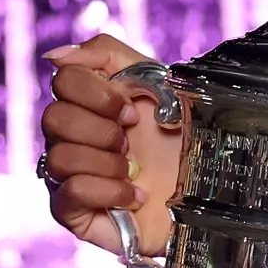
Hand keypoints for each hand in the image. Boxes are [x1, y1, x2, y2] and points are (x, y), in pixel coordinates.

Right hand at [40, 35, 182, 254]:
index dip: (99, 94)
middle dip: (103, 130)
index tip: (134, 112)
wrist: (213, 191)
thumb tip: (55, 57)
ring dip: (108, 163)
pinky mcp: (75, 213)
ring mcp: (69, 175)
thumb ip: (108, 54)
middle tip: (132, 143)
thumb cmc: (187, 138)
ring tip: (135, 171)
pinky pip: (69, 193)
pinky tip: (135, 194)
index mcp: (90, 104)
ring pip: (59, 157)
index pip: (63, 80)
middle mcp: (72, 138)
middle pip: (53, 118)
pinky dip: (109, 191)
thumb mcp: (160, 83)